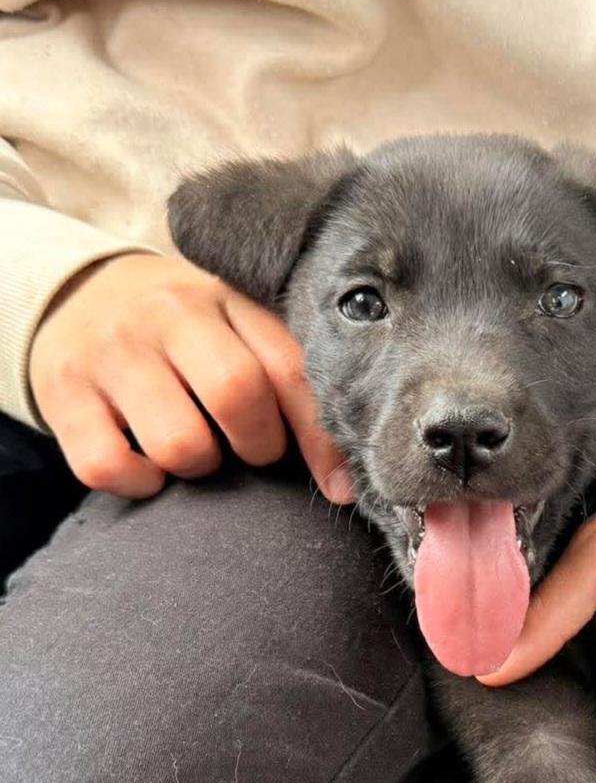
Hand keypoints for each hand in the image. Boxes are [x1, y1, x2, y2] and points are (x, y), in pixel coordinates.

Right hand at [29, 252, 352, 503]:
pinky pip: (110, 466)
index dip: (321, 437)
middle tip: (250, 450)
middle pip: (236, 393)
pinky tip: (147, 466)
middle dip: (258, 445)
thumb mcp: (231, 323)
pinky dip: (140, 482)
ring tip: (195, 449)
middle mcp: (167, 315)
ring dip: (198, 467)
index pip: (288, 365)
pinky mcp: (65, 393)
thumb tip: (343, 474)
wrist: (74, 294)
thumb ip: (283, 370)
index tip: (341, 487)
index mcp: (224, 296)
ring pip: (179, 443)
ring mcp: (112, 352)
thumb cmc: (179, 329)